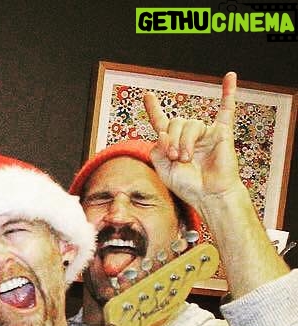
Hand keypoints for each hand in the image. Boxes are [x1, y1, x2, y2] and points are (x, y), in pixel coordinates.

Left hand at [142, 71, 243, 205]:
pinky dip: (229, 92)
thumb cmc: (188, 185)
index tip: (147, 96)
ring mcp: (206, 133)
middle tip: (175, 158)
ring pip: (190, 124)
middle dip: (171, 140)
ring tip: (187, 158)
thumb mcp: (163, 170)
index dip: (153, 110)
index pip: (162, 122)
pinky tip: (230, 77)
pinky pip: (227, 109)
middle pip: (175, 122)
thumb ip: (157, 150)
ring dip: (184, 142)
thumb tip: (162, 132)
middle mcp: (189, 135)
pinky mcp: (222, 133)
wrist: (208, 195)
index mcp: (173, 143)